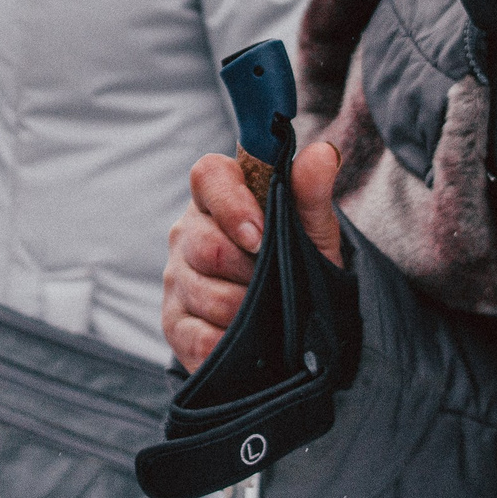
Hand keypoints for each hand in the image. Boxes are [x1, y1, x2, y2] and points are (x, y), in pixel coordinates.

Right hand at [161, 141, 342, 371]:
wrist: (295, 318)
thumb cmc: (297, 259)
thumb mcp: (312, 230)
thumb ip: (312, 193)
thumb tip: (323, 154)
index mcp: (218, 196)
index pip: (208, 176)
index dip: (232, 204)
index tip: (261, 236)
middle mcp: (186, 233)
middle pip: (207, 247)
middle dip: (251, 271)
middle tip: (279, 282)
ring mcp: (176, 278)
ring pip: (206, 295)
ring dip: (248, 311)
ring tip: (269, 311)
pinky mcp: (174, 323)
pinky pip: (200, 337)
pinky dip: (233, 342)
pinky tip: (251, 340)